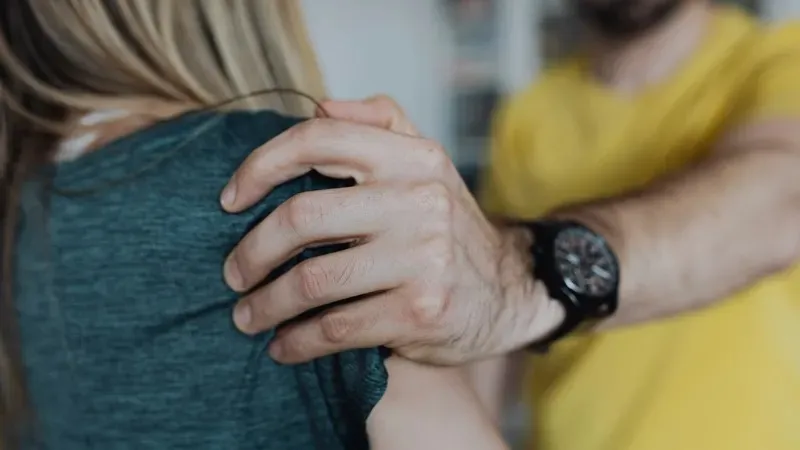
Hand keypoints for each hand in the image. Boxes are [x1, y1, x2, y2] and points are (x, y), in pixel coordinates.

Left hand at [221, 96, 560, 364]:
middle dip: (252, 251)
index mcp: (412, 157)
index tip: (230, 200)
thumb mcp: (427, 164)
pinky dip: (298, 342)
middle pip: (302, 217)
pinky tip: (284, 346)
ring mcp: (422, 258)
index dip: (261, 165)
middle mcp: (420, 200)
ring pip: (312, 281)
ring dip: (266, 305)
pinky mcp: (420, 311)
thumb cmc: (447, 227)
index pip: (319, 139)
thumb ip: (381, 124)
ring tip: (247, 317)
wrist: (511, 290)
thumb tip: (321, 105)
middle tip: (234, 274)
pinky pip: (336, 328)